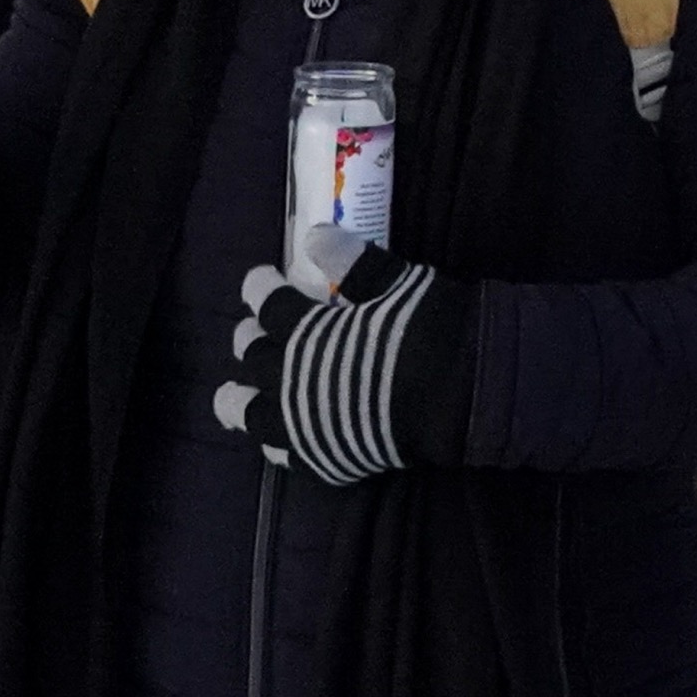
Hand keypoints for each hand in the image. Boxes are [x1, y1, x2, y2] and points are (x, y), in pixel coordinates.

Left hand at [214, 243, 458, 483]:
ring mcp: (305, 424)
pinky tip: (279, 438)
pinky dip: (278, 443)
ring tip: (235, 395)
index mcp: (305, 331)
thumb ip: (352, 261)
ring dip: (240, 400)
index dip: (260, 288)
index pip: (269, 304)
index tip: (261, 279)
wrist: (461, 396)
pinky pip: (286, 455)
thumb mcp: (394, 281)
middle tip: (254, 332)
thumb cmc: (428, 328)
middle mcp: (293, 378)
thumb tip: (315, 237)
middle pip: (254, 358)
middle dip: (250, 340)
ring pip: (251, 414)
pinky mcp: (326, 459)